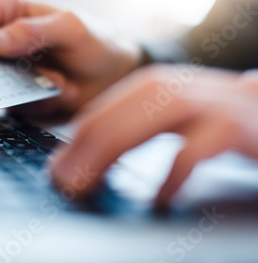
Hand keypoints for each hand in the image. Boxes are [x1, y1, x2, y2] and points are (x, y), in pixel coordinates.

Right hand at [0, 0, 141, 117]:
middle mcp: (2, 44)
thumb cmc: (95, 40)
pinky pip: (15, 107)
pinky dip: (41, 103)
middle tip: (29, 76)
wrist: (115, 74)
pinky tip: (64, 91)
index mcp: (6, 13)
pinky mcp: (18, 98)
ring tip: (61, 82)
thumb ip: (30, 31)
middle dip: (0, 74)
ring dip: (29, 91)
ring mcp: (8, 73)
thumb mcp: (69, 28)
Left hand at [50, 65, 257, 206]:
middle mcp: (167, 88)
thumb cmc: (211, 117)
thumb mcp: (164, 115)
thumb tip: (80, 159)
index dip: (71, 147)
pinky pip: (191, 151)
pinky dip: (171, 175)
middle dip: (80, 158)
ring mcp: (198, 102)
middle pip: (109, 123)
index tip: (57, 171)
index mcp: (147, 87)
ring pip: (138, 131)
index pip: (96, 116)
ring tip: (89, 187)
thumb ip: (128, 128)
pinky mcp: (228, 123)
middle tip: (65, 185)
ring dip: (106, 161)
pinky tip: (159, 198)